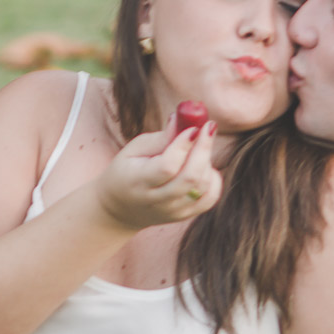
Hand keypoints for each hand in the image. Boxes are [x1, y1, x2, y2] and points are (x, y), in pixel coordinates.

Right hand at [94, 117, 222, 230]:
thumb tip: (183, 118)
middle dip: (204, 148)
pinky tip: (204, 166)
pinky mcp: (186, 215)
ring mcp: (174, 211)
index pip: (168, 166)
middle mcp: (157, 201)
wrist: (121, 208)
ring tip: (198, 147)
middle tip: (208, 127)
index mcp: (138, 182)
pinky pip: (211, 197)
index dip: (184, 145)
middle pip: (190, 177)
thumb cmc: (128, 170)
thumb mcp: (134, 149)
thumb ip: (161, 138)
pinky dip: (213, 178)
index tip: (193, 127)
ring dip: (207, 161)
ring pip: (203, 186)